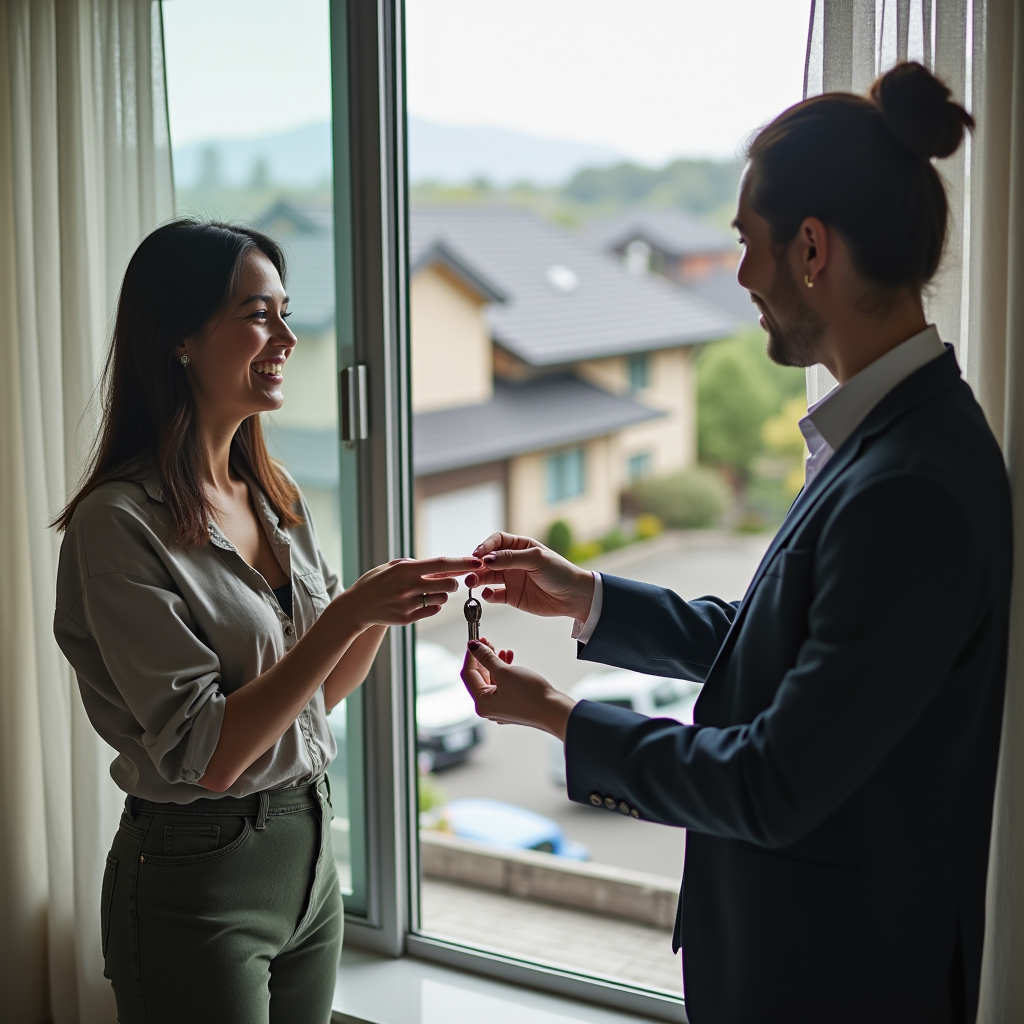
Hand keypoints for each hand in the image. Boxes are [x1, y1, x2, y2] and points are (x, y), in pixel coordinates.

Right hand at [343, 556, 481, 628]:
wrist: (356, 607)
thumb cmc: (375, 582)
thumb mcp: (392, 566)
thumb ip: (415, 564)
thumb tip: (442, 565)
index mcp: (406, 570)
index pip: (442, 564)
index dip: (462, 563)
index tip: (478, 562)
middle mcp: (408, 586)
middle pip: (448, 584)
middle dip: (454, 581)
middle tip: (449, 580)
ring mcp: (408, 604)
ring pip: (442, 598)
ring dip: (442, 594)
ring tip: (429, 591)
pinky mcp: (407, 619)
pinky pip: (433, 610)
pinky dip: (433, 605)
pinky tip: (423, 601)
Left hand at [461, 637, 575, 740]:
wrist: (554, 711)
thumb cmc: (530, 696)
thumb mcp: (505, 672)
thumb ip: (487, 658)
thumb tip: (473, 647)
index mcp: (482, 703)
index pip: (468, 675)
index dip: (471, 656)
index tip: (474, 641)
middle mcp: (488, 708)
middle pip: (480, 677)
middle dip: (483, 658)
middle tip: (486, 641)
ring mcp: (501, 707)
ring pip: (492, 680)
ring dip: (495, 663)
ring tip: (501, 649)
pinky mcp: (513, 705)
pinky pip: (502, 685)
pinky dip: (505, 672)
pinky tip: (510, 660)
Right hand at [464, 532, 594, 620]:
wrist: (574, 597)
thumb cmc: (560, 572)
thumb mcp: (537, 559)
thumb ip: (511, 558)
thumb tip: (486, 559)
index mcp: (520, 547)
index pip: (496, 541)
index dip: (485, 546)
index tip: (477, 555)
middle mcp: (513, 562)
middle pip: (488, 560)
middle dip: (477, 565)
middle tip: (469, 572)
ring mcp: (511, 579)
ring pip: (488, 577)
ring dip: (478, 579)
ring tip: (471, 583)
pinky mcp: (512, 596)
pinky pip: (494, 595)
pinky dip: (488, 596)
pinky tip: (487, 596)